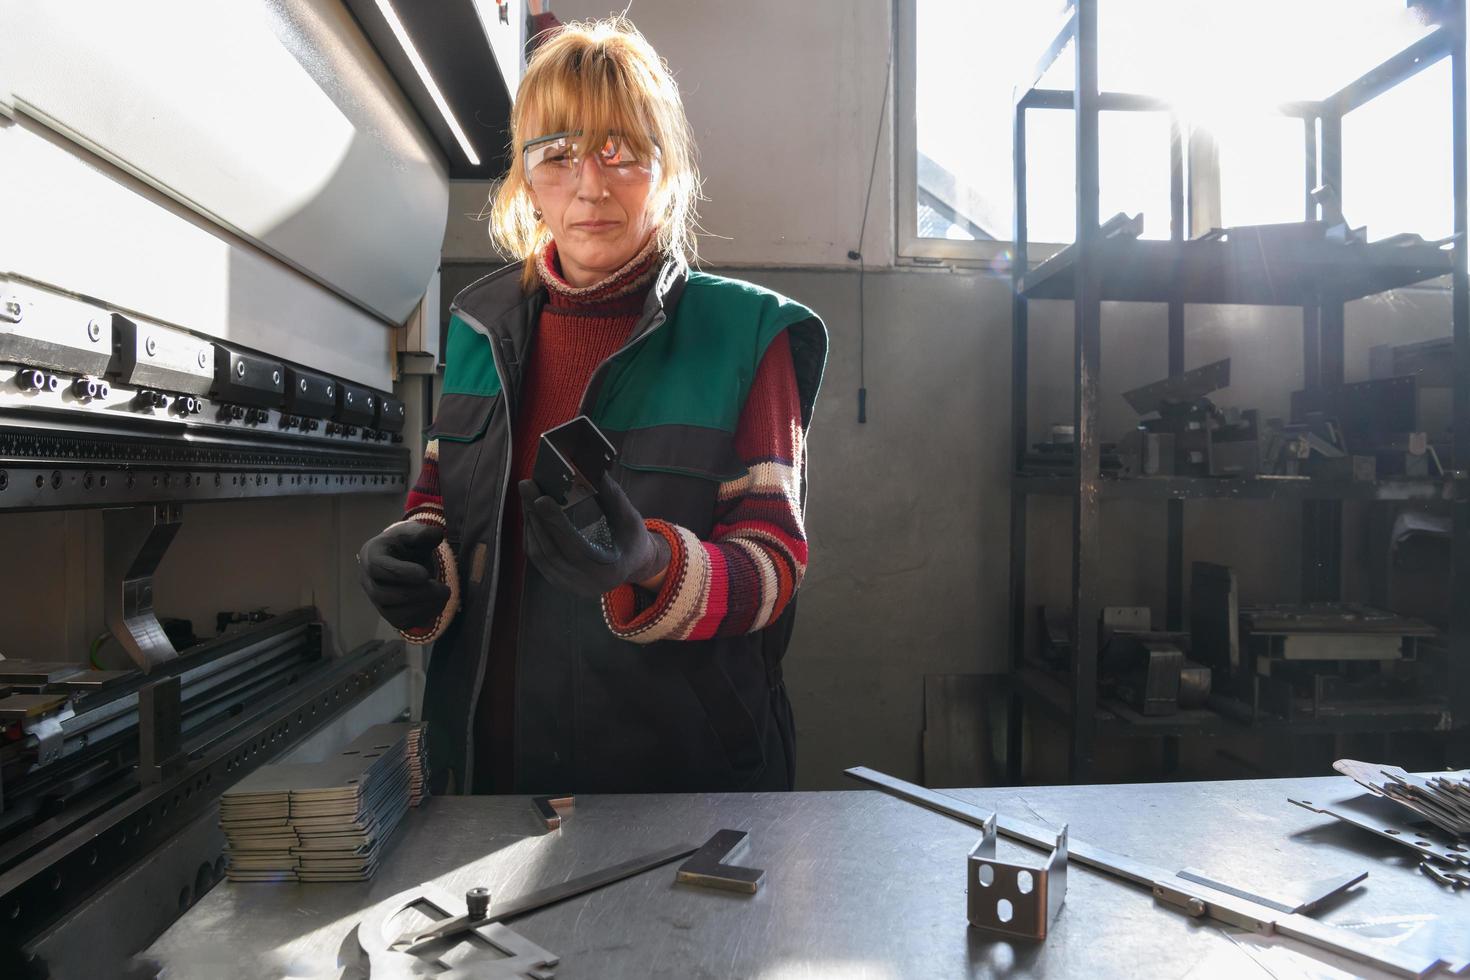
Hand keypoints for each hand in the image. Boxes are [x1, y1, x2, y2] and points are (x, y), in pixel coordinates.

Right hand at [357, 522, 450, 631]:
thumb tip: (436, 534)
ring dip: (422, 607)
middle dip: (417, 593)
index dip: (401, 572)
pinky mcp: (389, 614)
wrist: (404, 560)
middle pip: (383, 594)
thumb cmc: (407, 544)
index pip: (378, 567)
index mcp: (371, 555)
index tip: (425, 574)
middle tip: (444, 589)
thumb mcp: (414, 533)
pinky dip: (422, 616)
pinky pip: (402, 622)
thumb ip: (423, 533)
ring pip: (392, 613)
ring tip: (444, 595)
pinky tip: (438, 604)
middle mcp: (368, 580)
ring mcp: (377, 600)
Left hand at [519, 473, 669, 597]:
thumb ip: (612, 496)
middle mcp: (585, 583)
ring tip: (527, 496)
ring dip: (530, 523)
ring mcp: (569, 586)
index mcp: (607, 568)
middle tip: (527, 486)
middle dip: (535, 516)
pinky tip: (531, 514)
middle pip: (550, 549)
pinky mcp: (558, 582)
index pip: (574, 545)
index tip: (540, 498)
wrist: (632, 565)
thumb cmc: (632, 539)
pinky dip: (531, 534)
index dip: (555, 522)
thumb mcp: (630, 518)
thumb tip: (591, 469)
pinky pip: (537, 558)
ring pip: (539, 554)